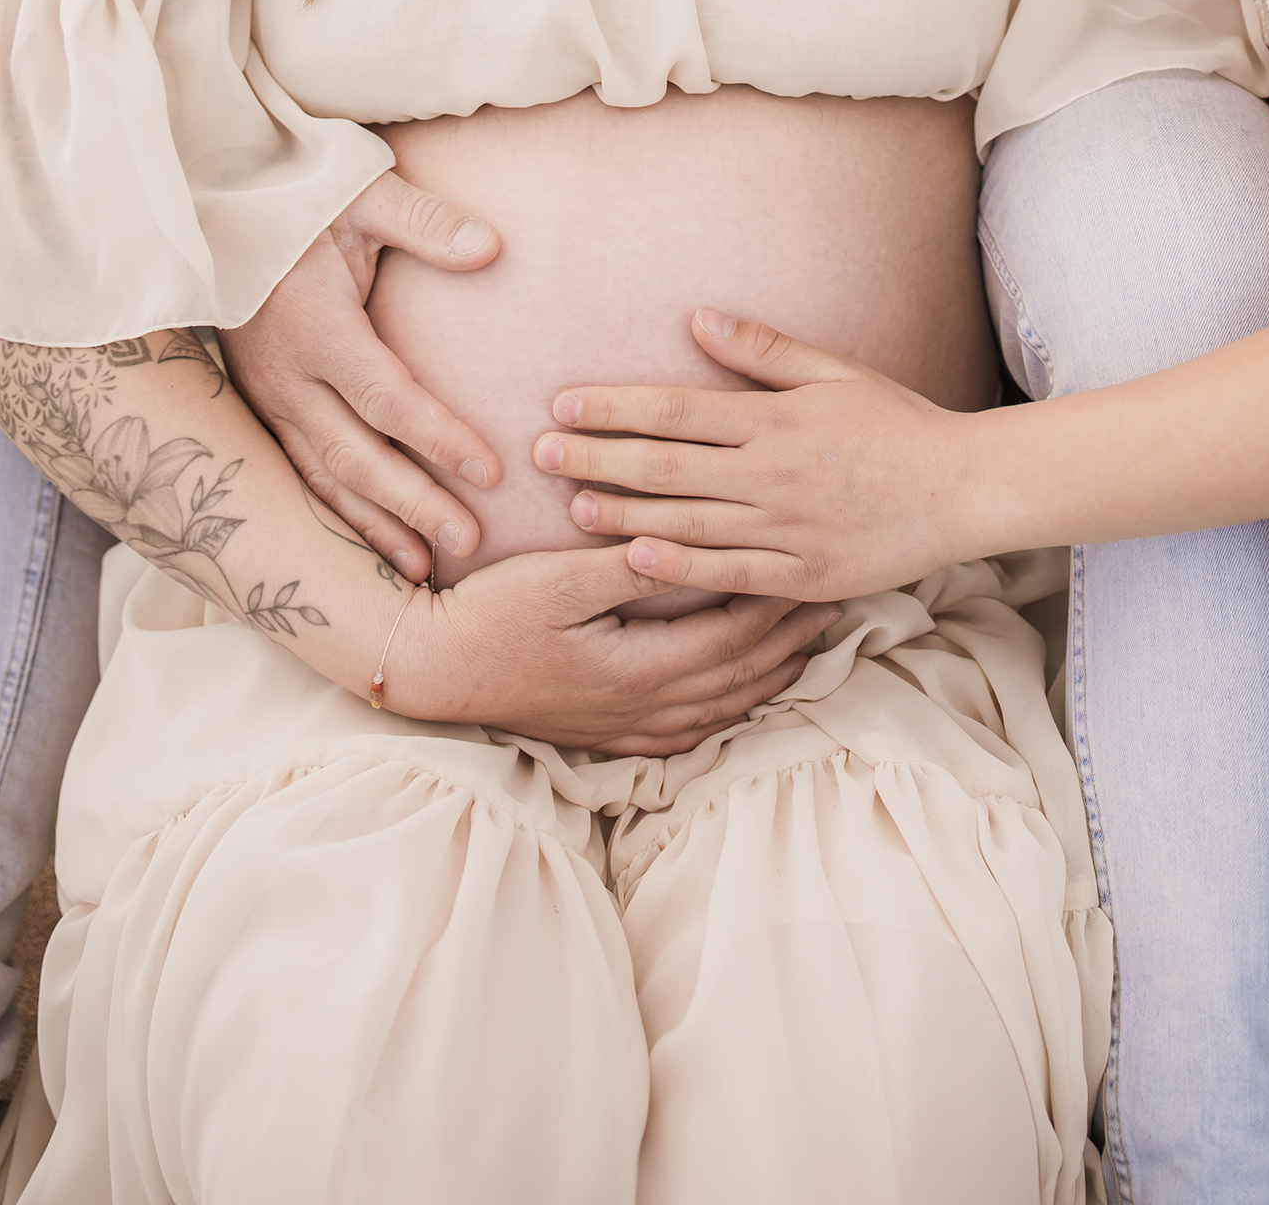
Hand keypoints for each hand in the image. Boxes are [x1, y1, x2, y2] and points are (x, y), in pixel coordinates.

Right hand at [223, 169, 504, 583]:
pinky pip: (301, 474)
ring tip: (427, 567)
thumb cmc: (303, 204)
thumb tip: (491, 248)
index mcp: (316, 327)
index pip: (385, 397)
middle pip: (355, 456)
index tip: (491, 470)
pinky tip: (376, 545)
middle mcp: (285, 376)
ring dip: (375, 525)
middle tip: (470, 541)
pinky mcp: (261, 411)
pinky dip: (338, 516)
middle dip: (413, 503)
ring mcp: (267, 400)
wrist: (217, 215)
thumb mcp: (363, 196)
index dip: (437, 436)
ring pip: (323, 479)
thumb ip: (425, 222)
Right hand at [385, 543, 842, 754]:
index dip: (777, 601)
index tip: (813, 566)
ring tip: (808, 643)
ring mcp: (627, 725)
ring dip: (770, 674)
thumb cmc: (491, 614)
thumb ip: (625, 562)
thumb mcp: (557, 577)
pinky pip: (691, 728)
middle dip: (791, 637)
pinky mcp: (610, 731)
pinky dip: (729, 707)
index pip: (733, 635)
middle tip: (834, 599)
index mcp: (640, 668)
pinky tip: (743, 693)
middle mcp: (644, 707)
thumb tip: (682, 538)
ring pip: (722, 706)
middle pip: (741, 675)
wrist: (434, 669)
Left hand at [531, 312, 979, 602]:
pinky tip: (634, 559)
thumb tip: (697, 318)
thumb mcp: (835, 371)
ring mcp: (786, 528)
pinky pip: (728, 573)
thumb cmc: (898, 422)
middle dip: (597, 459)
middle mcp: (772, 474)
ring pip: (686, 522)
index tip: (562, 406)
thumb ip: (763, 350)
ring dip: (622, 514)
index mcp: (776, 420)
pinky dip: (679, 567)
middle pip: (667, 466)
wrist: (963, 488)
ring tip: (570, 507)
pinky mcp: (801, 575)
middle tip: (538, 456)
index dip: (615, 408)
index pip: (676, 411)